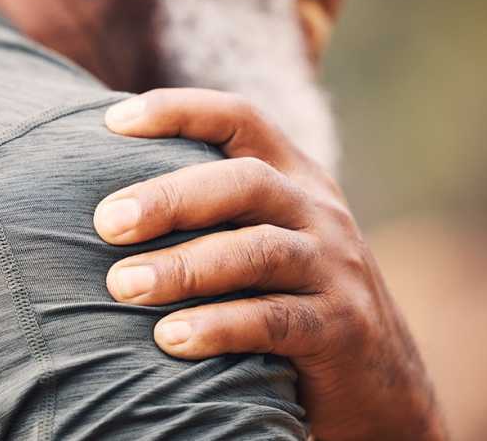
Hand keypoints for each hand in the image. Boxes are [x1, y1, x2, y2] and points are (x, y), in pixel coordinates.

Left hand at [94, 89, 446, 440]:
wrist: (382, 376)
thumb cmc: (291, 295)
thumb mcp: (264, 237)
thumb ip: (211, 211)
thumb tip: (104, 202)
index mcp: (293, 177)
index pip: (239, 118)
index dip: (178, 110)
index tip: (112, 123)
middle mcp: (318, 211)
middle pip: (245, 181)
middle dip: (169, 198)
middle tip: (106, 223)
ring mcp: (334, 267)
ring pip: (258, 252)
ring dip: (184, 267)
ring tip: (123, 285)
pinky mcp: (342, 327)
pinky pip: (275, 321)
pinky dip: (219, 327)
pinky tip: (170, 339)